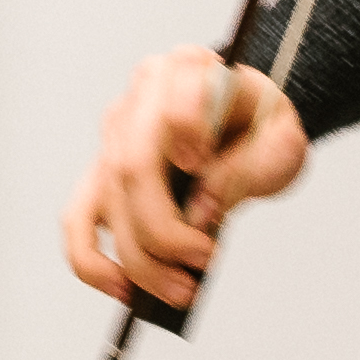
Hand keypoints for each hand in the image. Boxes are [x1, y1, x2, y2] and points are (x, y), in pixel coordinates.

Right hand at [60, 47, 307, 314]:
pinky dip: (92, 263)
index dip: (183, 128)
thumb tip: (196, 215)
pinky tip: (125, 291)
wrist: (252, 128)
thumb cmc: (265, 129)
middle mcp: (140, 97)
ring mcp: (114, 138)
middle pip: (133, 166)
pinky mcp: (101, 176)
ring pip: (108, 203)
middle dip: (163, 227)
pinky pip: (78, 223)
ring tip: (181, 291)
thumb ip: (244, 169)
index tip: (200, 164)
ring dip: (140, 258)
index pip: (174, 91)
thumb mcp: (281, 142)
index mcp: (188, 68)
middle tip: (204, 261)